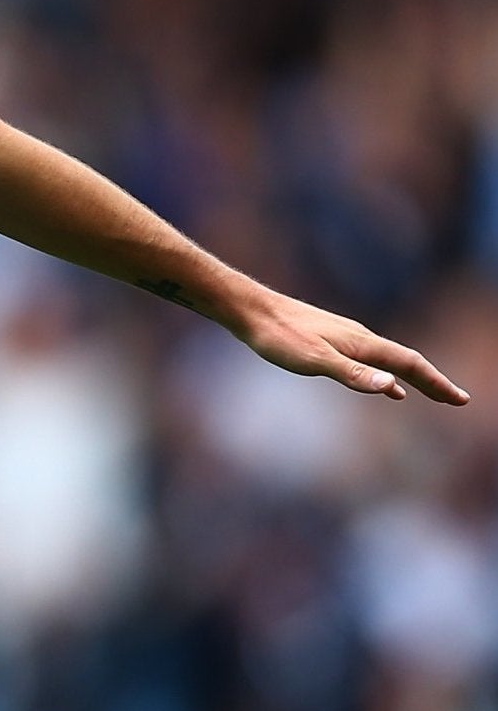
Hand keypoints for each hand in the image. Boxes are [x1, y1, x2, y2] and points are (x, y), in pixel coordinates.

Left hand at [235, 293, 469, 404]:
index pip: (409, 364)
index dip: (436, 382)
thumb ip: (353, 375)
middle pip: (406, 361)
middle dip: (433, 381)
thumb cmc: (279, 336)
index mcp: (362, 344)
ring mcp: (347, 338)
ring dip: (413, 379)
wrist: (251, 311)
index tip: (460, 400)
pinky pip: (371, 361)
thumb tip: (394, 387)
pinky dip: (387, 376)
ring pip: (390, 360)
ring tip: (430, 393)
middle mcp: (360, 337)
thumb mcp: (315, 361)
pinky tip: (387, 388)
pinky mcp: (331, 340)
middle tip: (458, 400)